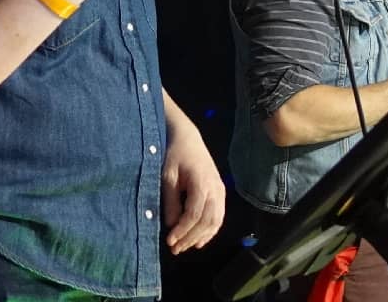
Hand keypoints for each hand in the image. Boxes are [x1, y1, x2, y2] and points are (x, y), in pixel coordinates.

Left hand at [161, 117, 224, 254]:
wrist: (188, 138)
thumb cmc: (174, 155)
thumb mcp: (167, 176)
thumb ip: (170, 200)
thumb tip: (170, 225)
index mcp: (202, 183)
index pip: (194, 214)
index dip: (182, 230)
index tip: (169, 240)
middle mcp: (216, 189)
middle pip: (206, 221)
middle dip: (190, 237)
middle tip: (175, 249)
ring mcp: (220, 191)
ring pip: (215, 222)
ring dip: (200, 237)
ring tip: (184, 246)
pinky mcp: (220, 193)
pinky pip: (218, 217)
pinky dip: (209, 231)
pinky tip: (198, 240)